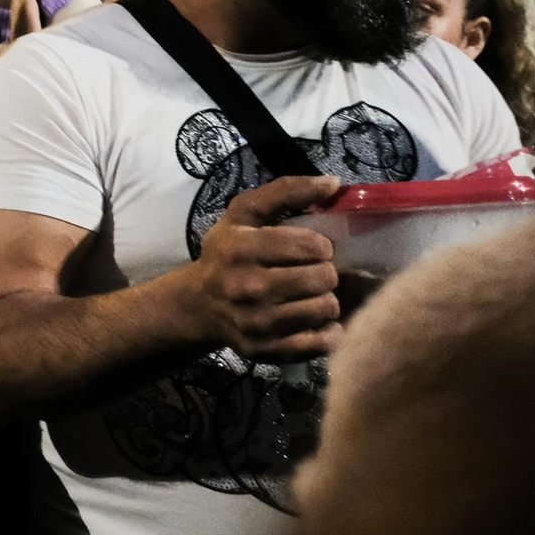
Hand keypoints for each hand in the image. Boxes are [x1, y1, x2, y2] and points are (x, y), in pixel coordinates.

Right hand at [183, 174, 346, 358]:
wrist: (199, 305)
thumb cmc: (228, 253)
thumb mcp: (245, 213)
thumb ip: (286, 191)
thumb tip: (334, 183)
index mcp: (239, 248)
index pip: (313, 245)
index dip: (320, 246)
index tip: (309, 249)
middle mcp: (245, 287)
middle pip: (324, 278)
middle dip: (324, 272)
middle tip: (310, 273)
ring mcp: (257, 324)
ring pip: (327, 309)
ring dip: (325, 300)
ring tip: (309, 295)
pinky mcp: (267, 351)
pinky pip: (322, 342)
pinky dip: (326, 331)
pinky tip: (311, 321)